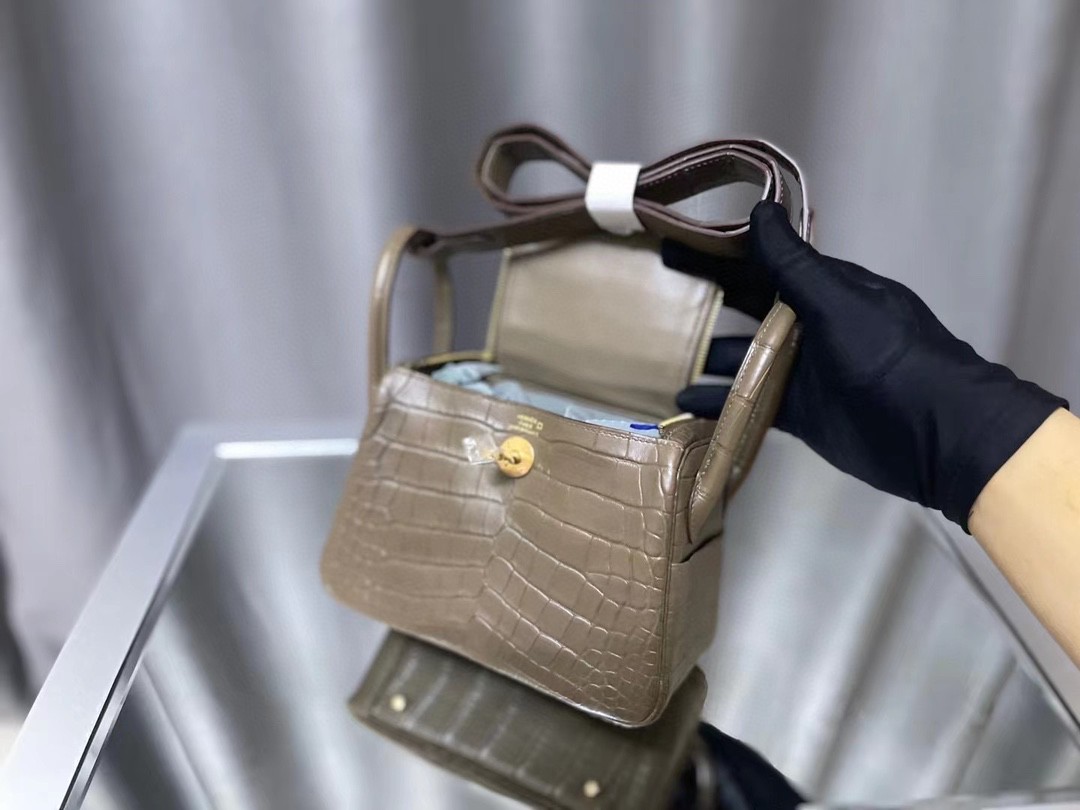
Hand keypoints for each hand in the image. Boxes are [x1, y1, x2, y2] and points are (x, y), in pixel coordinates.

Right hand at [664, 202, 1067, 529]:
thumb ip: (794, 264)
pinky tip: (683, 403)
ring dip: (705, 355)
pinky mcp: (801, 414)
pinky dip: (720, 401)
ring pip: (745, 357)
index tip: (671, 244)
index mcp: (824, 290)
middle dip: (704, 301)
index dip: (718, 253)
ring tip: (655, 354)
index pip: (762, 263)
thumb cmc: (890, 357)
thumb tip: (761, 209)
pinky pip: (751, 401)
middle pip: (748, 307)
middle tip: (649, 296)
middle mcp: (810, 325)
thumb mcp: (840, 302)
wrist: (938, 434)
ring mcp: (804, 371)